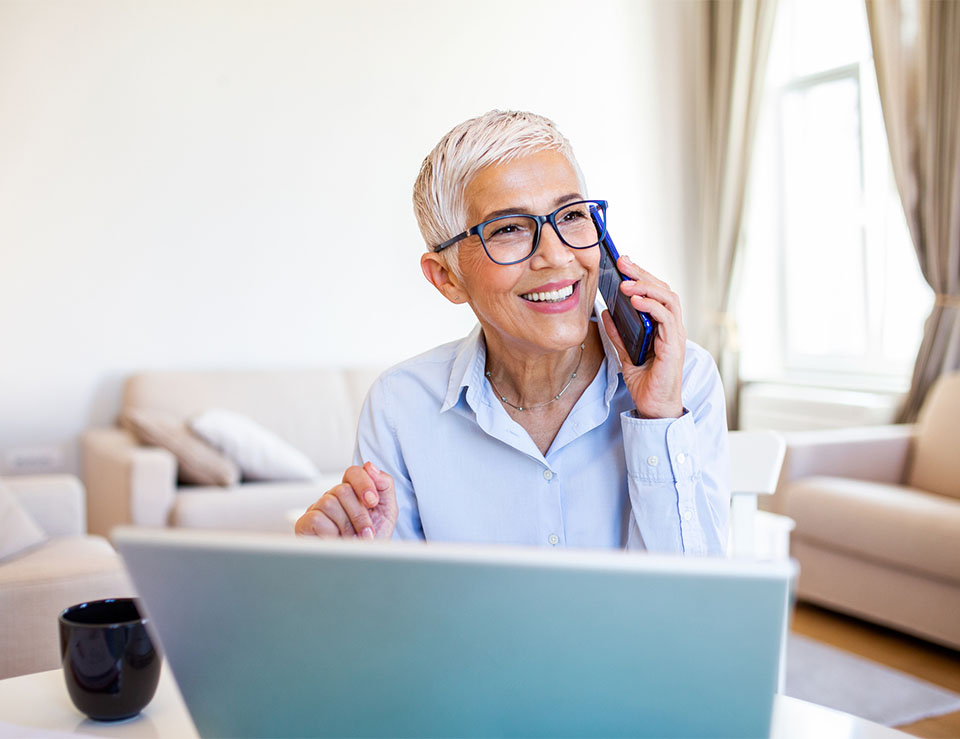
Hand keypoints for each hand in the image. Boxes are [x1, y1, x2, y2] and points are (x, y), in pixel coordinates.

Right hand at [295, 461, 397, 538]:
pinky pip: (317, 518)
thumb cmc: (372, 540)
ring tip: (354, 541)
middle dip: (359, 514)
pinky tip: (338, 542)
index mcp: (352, 492)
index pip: (353, 472)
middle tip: (367, 532)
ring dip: (348, 526)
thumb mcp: (387, 512)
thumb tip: (370, 466)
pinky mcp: (304, 524)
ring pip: (329, 502)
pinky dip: (332, 533)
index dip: (364, 483)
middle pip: (342, 490)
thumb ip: (384, 486)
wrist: (362, 567)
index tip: (373, 502)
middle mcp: (333, 497)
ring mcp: (317, 509)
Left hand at [600, 255, 684, 418]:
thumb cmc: (646, 382)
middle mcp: (672, 327)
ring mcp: (675, 335)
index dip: (641, 276)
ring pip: (668, 298)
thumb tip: (605, 313)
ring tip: (626, 282)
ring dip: (646, 287)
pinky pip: (666, 317)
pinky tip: (635, 300)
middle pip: (663, 289)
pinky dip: (651, 305)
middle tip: (623, 262)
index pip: (655, 293)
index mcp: (662, 326)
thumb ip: (618, 334)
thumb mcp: (625, 354)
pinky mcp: (674, 345)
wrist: (654, 406)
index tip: (623, 264)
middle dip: (642, 273)